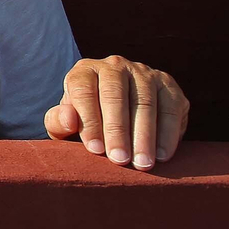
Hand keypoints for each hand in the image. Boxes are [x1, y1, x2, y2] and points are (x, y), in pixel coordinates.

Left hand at [44, 55, 189, 169]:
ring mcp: (144, 72)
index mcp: (85, 70)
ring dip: (144, 136)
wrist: (120, 114)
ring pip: (145, 102)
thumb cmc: (86, 122)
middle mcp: (115, 65)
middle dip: (117, 131)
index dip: (89, 121)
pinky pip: (170, 108)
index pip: (84, 91)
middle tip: (120, 160)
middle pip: (115, 95)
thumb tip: (69, 120)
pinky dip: (167, 134)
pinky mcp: (168, 85)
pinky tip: (162, 156)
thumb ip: (58, 123)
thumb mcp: (66, 124)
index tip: (95, 150)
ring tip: (141, 163)